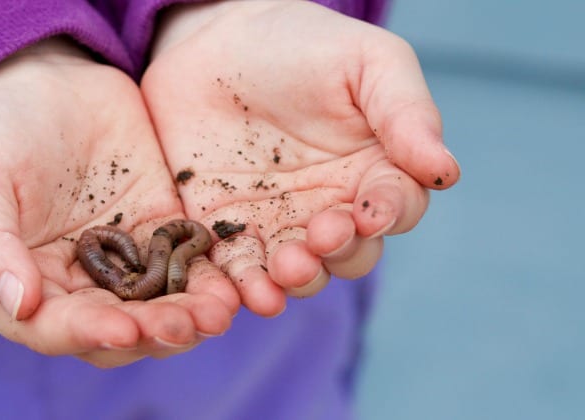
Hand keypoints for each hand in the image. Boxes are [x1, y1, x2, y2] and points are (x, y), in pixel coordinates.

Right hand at [0, 39, 237, 366]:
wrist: (48, 82)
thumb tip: (19, 305)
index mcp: (22, 289)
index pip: (56, 330)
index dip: (89, 334)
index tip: (123, 329)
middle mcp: (76, 290)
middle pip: (119, 330)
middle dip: (153, 332)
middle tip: (187, 325)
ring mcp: (125, 266)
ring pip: (160, 309)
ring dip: (190, 317)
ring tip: (218, 311)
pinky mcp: (162, 237)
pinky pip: (190, 269)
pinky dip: (211, 281)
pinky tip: (233, 284)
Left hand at [141, 1, 459, 315]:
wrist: (217, 40)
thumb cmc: (303, 45)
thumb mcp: (366, 62)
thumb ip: (406, 112)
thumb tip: (445, 171)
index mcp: (372, 170)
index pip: (395, 207)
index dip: (389, 213)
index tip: (372, 211)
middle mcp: (329, 206)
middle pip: (350, 252)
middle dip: (341, 253)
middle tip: (323, 238)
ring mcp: (276, 222)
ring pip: (299, 270)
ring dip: (297, 278)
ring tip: (286, 269)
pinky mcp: (224, 227)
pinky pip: (238, 267)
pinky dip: (245, 286)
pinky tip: (246, 290)